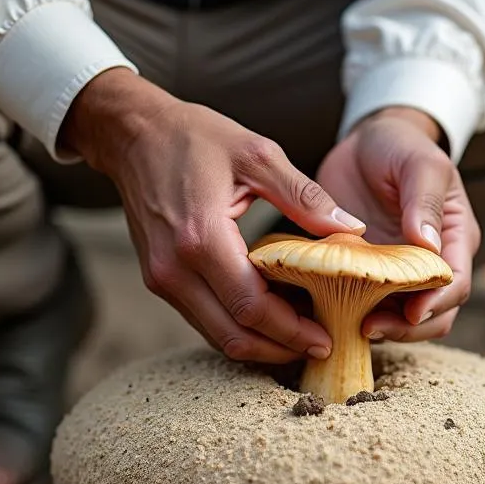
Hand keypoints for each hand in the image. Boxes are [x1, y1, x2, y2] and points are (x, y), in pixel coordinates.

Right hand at [60, 68, 364, 363]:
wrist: (133, 134)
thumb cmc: (194, 137)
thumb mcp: (257, 155)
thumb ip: (305, 196)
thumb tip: (351, 228)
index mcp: (201, 237)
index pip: (251, 307)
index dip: (292, 331)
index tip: (326, 339)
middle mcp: (175, 269)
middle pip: (233, 335)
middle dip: (280, 349)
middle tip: (320, 347)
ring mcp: (163, 278)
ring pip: (216, 335)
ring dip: (260, 343)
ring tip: (301, 335)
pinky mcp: (160, 279)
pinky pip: (204, 318)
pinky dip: (238, 326)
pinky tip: (270, 315)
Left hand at [316, 106, 480, 341]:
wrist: (365, 142)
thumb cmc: (400, 146)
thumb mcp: (418, 164)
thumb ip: (424, 201)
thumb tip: (428, 244)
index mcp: (453, 238)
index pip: (456, 284)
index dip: (437, 303)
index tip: (410, 312)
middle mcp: (430, 264)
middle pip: (431, 315)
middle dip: (404, 327)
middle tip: (367, 326)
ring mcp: (396, 273)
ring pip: (396, 318)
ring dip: (375, 326)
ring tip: (342, 324)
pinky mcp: (365, 275)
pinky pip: (359, 304)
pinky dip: (344, 313)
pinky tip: (320, 312)